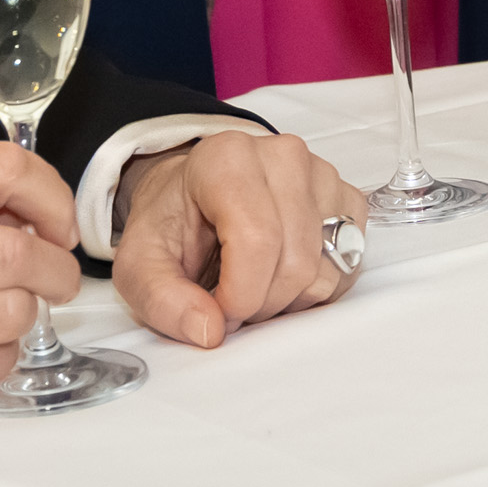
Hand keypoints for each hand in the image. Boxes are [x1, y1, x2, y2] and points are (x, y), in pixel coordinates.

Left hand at [110, 130, 368, 348]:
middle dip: (260, 304)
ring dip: (286, 301)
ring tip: (254, 284)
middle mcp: (283, 156)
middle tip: (229, 299)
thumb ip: (161, 299)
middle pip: (294, 264)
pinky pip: (346, 270)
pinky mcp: (348, 201)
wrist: (195, 197)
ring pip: (324, 273)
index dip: (240, 295)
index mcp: (227, 158)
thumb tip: (210, 330)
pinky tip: (281, 275)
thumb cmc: (173, 224)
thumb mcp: (140, 264)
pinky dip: (313, 290)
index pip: (257, 240)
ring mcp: (323, 176)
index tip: (217, 309)